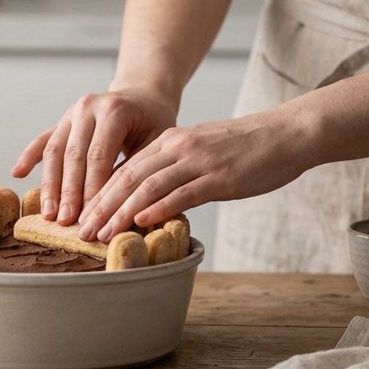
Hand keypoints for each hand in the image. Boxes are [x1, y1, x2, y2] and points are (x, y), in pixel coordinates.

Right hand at [11, 85, 178, 226]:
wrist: (143, 95)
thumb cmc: (153, 123)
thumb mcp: (157, 142)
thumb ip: (136, 168)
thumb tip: (120, 208)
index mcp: (114, 110)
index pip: (99, 155)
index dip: (92, 188)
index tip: (90, 215)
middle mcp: (87, 107)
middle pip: (73, 155)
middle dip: (68, 192)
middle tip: (65, 221)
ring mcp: (71, 113)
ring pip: (55, 151)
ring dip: (49, 184)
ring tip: (48, 213)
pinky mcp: (61, 121)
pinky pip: (42, 140)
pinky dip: (28, 156)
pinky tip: (17, 174)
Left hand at [76, 110, 313, 241]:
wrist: (287, 134)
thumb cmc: (245, 149)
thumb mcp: (201, 153)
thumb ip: (174, 172)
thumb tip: (148, 201)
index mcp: (170, 141)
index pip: (124, 169)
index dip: (99, 194)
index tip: (82, 217)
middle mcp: (178, 147)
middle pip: (128, 178)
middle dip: (101, 207)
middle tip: (82, 232)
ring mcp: (198, 161)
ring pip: (148, 186)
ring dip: (121, 212)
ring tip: (103, 234)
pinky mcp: (219, 176)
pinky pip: (182, 192)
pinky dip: (158, 207)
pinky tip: (141, 222)